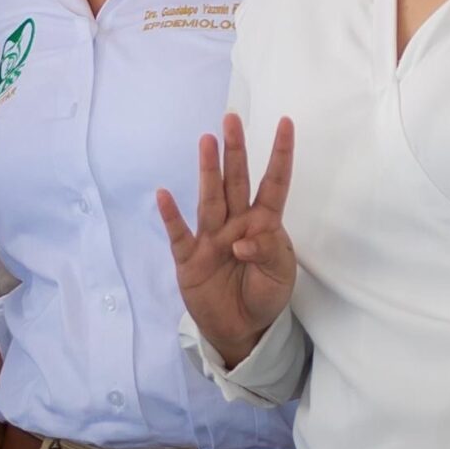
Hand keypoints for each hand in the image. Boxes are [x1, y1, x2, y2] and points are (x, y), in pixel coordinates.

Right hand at [154, 114, 296, 368]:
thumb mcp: (280, 276)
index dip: (280, 155)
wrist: (240, 329)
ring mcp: (210, 238)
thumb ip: (268, 253)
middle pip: (236, 181)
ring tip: (206, 142)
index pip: (274, 184)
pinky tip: (164, 194)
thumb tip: (242, 240)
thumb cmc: (264, 296)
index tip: (285, 123)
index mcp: (263, 225)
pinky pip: (179, 234)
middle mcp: (235, 223)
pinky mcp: (189, 258)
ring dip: (208, 171)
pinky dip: (171, 216)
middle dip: (235, 150)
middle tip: (231, 118)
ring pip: (210, 199)